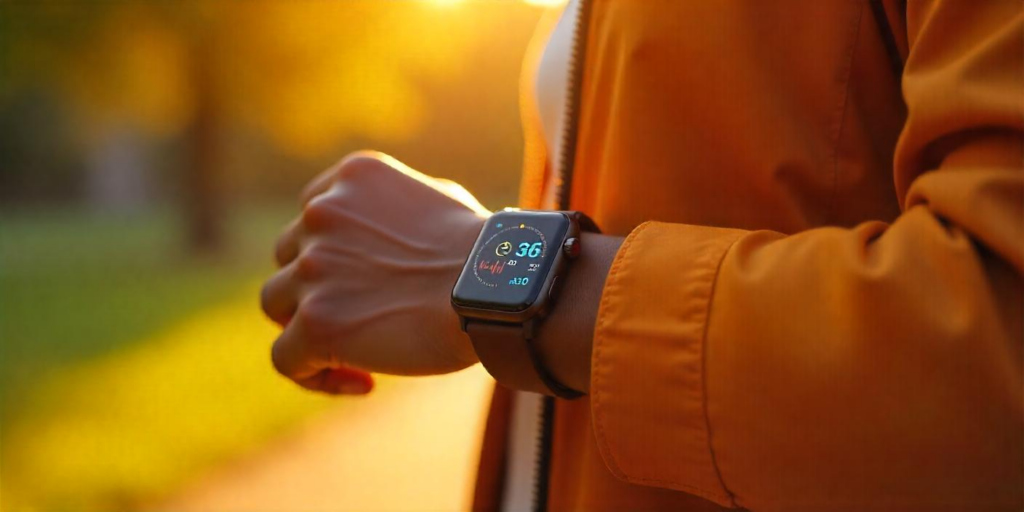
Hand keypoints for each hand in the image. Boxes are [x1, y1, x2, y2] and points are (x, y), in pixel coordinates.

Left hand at [261, 151, 488, 394]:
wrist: (497, 287)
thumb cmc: (485, 251)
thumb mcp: (439, 199)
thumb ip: (395, 209)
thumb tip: (386, 234)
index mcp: (353, 177)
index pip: (312, 216)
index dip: (329, 252)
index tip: (361, 281)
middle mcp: (323, 214)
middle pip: (289, 257)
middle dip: (318, 288)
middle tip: (362, 318)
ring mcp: (314, 267)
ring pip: (277, 304)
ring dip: (308, 327)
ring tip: (356, 354)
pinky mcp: (316, 322)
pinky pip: (286, 359)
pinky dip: (314, 376)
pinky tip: (363, 384)